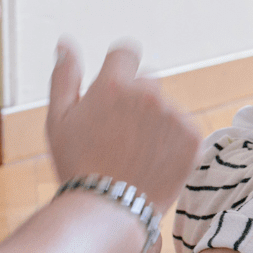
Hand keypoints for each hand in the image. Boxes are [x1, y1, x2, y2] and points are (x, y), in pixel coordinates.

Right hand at [46, 41, 199, 214]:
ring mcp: (174, 115)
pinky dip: (172, 142)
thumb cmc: (77, 165)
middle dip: (136, 100)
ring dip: (155, 122)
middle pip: (148, 82)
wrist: (109, 210)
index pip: (126, 53)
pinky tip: (153, 162)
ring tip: (134, 154)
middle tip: (118, 136)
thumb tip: (65, 42)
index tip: (114, 95)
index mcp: (115, 84)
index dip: (119, 71)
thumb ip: (64, 76)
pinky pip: (183, 128)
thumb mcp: (58, 120)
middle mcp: (149, 93)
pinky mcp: (193, 136)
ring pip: (166, 108)